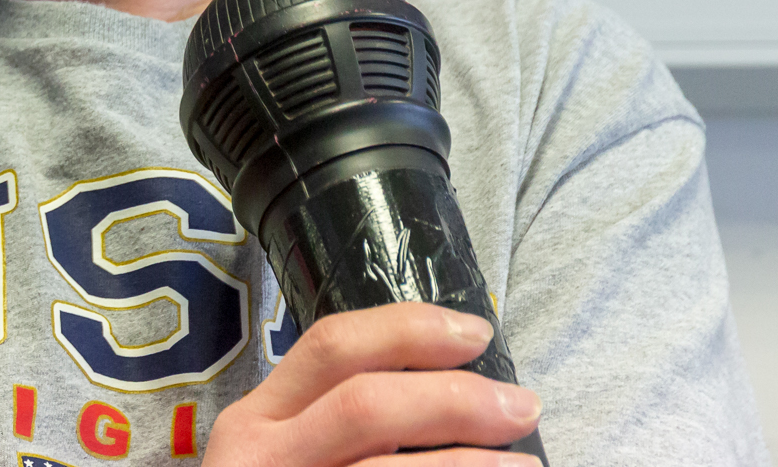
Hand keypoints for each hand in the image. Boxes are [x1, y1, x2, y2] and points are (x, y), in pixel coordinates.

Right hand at [203, 303, 542, 465]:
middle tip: (522, 404)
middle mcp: (266, 460)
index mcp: (257, 422)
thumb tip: (447, 390)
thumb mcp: (287, 458)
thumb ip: (336, 425)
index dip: (408, 330)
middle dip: (456, 398)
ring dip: (472, 466)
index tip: (475, 332)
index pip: (331, 349)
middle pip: (366, 406)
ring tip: (526, 465)